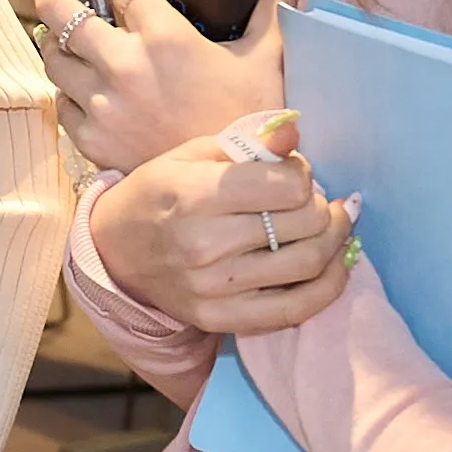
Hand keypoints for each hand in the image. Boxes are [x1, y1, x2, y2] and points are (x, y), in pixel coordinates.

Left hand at [19, 0, 283, 174]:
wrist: (232, 189)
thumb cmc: (252, 119)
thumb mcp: (267, 55)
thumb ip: (268, 2)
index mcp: (165, 38)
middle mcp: (124, 67)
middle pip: (62, 12)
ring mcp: (102, 105)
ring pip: (54, 57)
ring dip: (55, 39)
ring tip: (61, 31)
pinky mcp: (91, 139)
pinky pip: (62, 101)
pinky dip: (67, 87)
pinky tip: (78, 81)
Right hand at [85, 116, 366, 338]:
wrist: (114, 251)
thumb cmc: (159, 193)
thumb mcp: (193, 154)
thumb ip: (249, 144)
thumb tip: (294, 131)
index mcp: (195, 194)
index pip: (289, 186)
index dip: (302, 174)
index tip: (291, 173)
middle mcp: (204, 245)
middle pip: (305, 223)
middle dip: (320, 205)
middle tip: (312, 200)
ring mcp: (213, 288)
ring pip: (309, 263)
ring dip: (333, 239)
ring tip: (330, 225)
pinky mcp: (220, 319)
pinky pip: (296, 309)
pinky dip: (329, 286)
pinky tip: (336, 263)